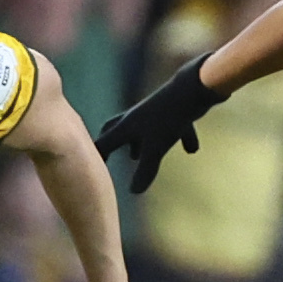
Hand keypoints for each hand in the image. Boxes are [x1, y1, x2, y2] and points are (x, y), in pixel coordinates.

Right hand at [99, 58, 223, 193]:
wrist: (192, 89)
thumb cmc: (168, 120)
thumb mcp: (155, 150)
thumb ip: (144, 172)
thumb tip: (134, 191)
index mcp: (126, 126)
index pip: (103, 143)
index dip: (96, 158)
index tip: (90, 170)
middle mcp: (136, 118)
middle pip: (114, 129)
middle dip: (108, 143)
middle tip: (104, 154)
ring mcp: (155, 113)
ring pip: (140, 129)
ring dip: (137, 143)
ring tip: (135, 156)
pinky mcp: (173, 111)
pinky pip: (171, 127)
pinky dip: (178, 137)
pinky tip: (192, 149)